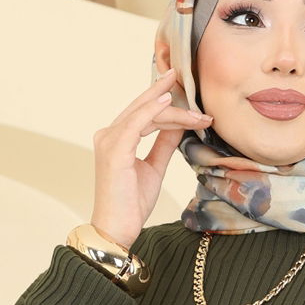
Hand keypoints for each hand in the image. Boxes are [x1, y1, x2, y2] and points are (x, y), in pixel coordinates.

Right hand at [90, 68, 212, 250]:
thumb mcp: (154, 167)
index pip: (143, 113)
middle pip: (142, 107)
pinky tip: (169, 101)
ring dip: (172, 109)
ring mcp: (109, 140)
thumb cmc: (131, 203)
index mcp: (116, 138)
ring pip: (144, 114)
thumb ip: (164, 144)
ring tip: (196, 108)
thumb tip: (180, 125)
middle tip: (184, 76)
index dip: (163, 101)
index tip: (186, 94)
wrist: (117, 228)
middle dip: (165, 91)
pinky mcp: (114, 150)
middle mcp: (108, 134)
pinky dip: (152, 111)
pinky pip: (136, 123)